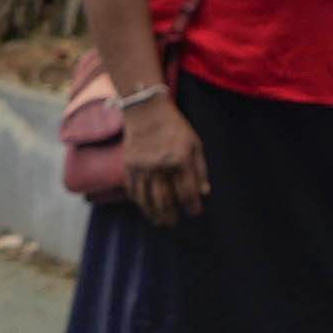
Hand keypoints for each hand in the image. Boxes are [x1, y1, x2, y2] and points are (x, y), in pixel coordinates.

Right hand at [118, 93, 216, 222]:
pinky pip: (133, 191)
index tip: (195, 212)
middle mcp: (160, 165)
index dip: (192, 206)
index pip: (187, 192)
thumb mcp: (195, 144)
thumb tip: (204, 193)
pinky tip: (146, 208)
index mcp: (180, 159)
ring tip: (160, 221)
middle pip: (165, 200)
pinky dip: (140, 202)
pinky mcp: (129, 166)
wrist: (146, 111)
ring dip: (154, 213)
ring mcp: (142, 167)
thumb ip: (200, 169)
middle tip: (174, 222)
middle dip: (171, 215)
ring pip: (147, 199)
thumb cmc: (175, 128)